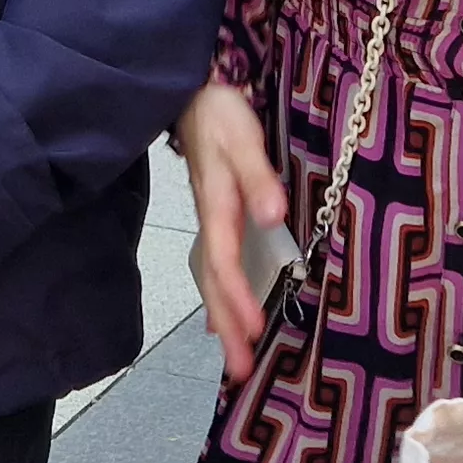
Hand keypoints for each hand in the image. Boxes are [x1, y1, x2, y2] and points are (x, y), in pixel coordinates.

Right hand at [179, 81, 285, 380]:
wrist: (189, 89)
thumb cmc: (217, 111)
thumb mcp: (241, 135)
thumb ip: (257, 175)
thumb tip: (273, 216)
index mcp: (216, 205)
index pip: (223, 262)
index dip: (237, 298)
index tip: (252, 331)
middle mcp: (211, 219)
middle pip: (215, 283)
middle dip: (228, 327)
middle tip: (241, 372)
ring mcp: (210, 219)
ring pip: (214, 278)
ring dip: (224, 317)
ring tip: (235, 358)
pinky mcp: (216, 213)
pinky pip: (216, 264)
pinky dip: (221, 294)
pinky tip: (224, 315)